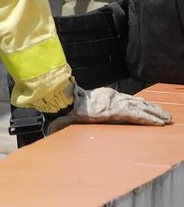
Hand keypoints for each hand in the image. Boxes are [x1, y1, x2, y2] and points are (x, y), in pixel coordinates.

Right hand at [47, 84, 171, 133]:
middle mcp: (112, 98)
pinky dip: (150, 118)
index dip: (140, 105)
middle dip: (153, 109)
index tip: (149, 109)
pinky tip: (159, 122)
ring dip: (156, 113)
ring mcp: (116, 103)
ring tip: (167, 119)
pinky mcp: (118, 110)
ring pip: (142, 107)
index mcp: (103, 98)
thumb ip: (77, 116)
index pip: (126, 101)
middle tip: (166, 115)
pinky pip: (138, 114)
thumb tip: (59, 129)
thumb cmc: (65, 108)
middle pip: (138, 102)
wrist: (64, 103)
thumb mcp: (75, 112)